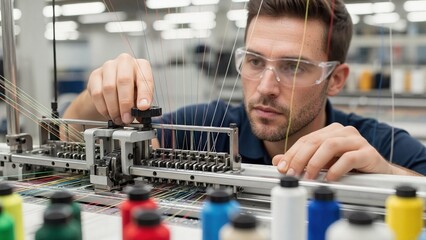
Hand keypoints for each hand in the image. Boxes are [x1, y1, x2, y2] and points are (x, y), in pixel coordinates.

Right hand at [87, 53, 153, 123]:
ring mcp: (108, 66)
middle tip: (127, 118)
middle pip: (124, 80)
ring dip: (114, 108)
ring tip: (119, 118)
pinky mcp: (95, 75)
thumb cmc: (132, 90)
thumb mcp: (141, 96)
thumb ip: (142, 104)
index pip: (144, 77)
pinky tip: (109, 114)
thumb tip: (141, 115)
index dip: (144, 94)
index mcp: (141, 65)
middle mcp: (125, 62)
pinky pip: (97, 93)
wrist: (113, 88)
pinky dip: (103, 107)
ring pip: (109, 87)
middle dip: (125, 103)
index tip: (143, 107)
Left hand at [272, 123, 392, 180]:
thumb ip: (302, 160)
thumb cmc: (351, 166)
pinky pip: (349, 158)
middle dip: (300, 158)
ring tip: (309, 177)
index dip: (291, 153)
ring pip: (330, 145)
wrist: (379, 173)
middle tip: (292, 173)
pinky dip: (337, 169)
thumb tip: (278, 161)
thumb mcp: (322, 162)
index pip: (305, 140)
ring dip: (316, 163)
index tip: (282, 167)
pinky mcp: (368, 153)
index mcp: (330, 131)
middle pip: (315, 141)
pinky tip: (330, 178)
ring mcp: (357, 140)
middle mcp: (343, 132)